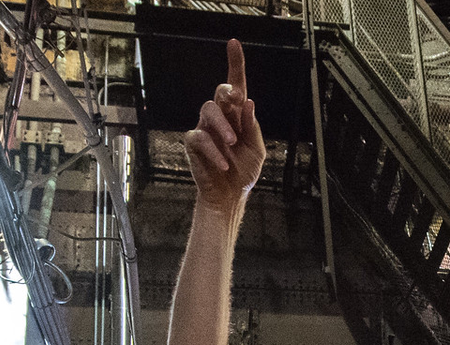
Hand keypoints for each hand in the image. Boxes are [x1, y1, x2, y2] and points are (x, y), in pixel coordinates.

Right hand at [184, 40, 265, 212]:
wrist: (230, 195)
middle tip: (236, 99)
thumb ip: (252, 126)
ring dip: (222, 124)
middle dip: (227, 92)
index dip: (235, 63)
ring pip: (208, 110)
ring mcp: (205, 129)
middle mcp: (220, 118)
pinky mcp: (193, 144)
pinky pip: (200, 138)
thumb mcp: (256, 149)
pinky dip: (214, 150)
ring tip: (232, 142)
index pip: (235, 84)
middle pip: (219, 93)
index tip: (234, 43)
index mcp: (236, 116)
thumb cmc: (243, 171)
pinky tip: (224, 163)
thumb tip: (249, 102)